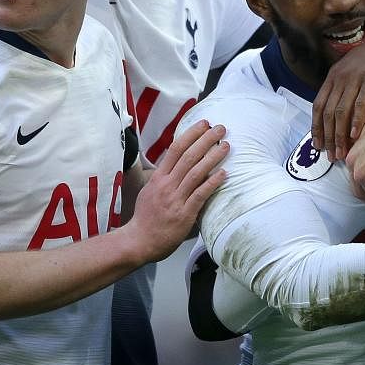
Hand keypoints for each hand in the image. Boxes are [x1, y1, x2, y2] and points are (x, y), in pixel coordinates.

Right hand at [127, 120, 228, 262]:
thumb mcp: (150, 190)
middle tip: (220, 128)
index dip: (191, 134)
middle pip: (188, 156)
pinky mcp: (184, 214)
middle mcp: (167, 185)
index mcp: (158, 177)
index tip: (203, 123)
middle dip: (206, 139)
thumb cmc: (146, 217)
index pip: (175, 149)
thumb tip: (177, 162)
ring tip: (226, 145)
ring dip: (213, 157)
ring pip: (196, 172)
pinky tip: (224, 174)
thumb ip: (164, 177)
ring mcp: (175, 199)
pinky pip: (200, 195)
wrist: (139, 241)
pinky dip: (212, 183)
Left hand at [312, 9, 364, 159]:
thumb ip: (348, 87)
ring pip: (342, 111)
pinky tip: (356, 135)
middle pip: (328, 111)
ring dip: (340, 135)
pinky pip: (360, 104)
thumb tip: (343, 112)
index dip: (317, 127)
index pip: (318, 105)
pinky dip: (356, 121)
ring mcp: (355, 76)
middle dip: (328, 137)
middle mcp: (341, 75)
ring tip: (343, 152)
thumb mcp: (358, 69)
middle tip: (332, 156)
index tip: (319, 145)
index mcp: (334, 75)